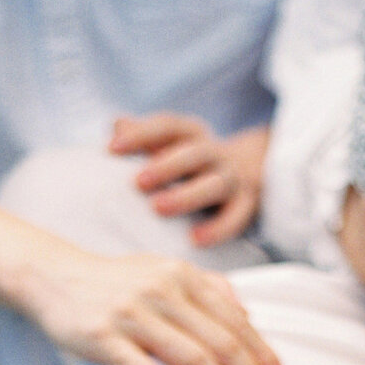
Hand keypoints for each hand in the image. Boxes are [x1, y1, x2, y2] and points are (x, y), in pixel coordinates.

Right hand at [22, 239, 284, 364]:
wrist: (53, 276)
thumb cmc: (116, 282)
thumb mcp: (163, 271)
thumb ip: (207, 287)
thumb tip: (248, 314)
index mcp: (181, 277)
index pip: (234, 321)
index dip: (262, 354)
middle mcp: (161, 292)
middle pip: (220, 342)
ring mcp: (132, 315)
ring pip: (190, 357)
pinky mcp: (104, 338)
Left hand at [109, 114, 269, 247]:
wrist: (252, 169)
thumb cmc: (193, 161)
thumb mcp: (172, 143)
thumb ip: (144, 135)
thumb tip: (117, 125)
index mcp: (192, 133)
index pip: (168, 126)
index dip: (141, 134)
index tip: (112, 148)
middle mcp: (214, 152)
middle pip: (193, 153)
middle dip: (166, 166)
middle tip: (139, 182)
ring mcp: (233, 177)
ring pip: (214, 183)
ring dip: (187, 195)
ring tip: (159, 208)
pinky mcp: (247, 204)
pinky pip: (235, 217)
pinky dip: (218, 228)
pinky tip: (195, 239)